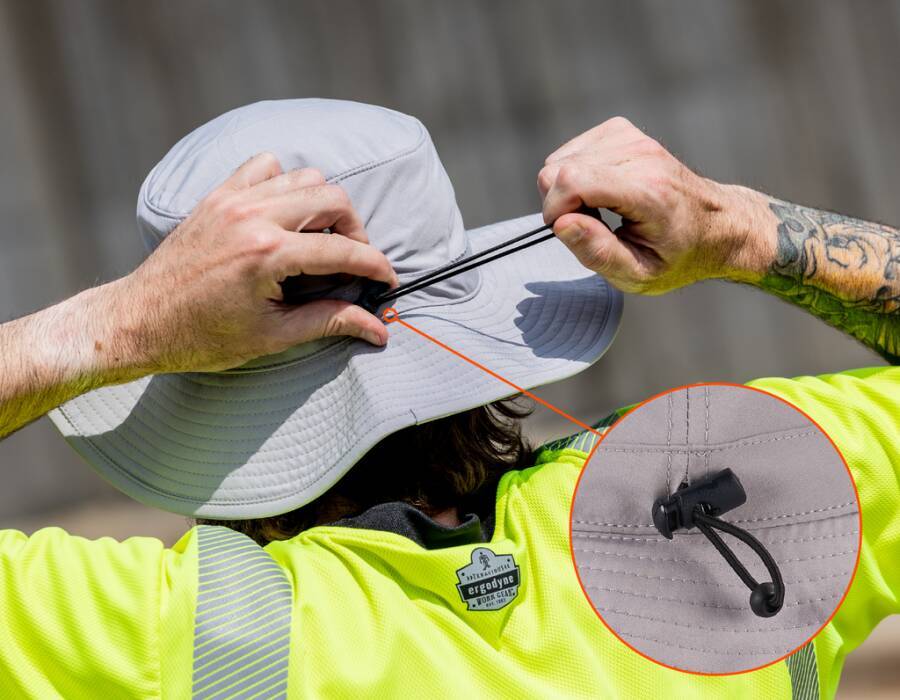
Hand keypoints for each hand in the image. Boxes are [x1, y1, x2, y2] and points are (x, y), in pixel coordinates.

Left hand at [117, 153, 397, 372]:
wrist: (139, 322)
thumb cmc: (201, 337)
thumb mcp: (273, 336)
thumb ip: (330, 322)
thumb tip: (378, 329)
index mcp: (267, 254)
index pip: (343, 249)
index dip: (375, 266)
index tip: (387, 280)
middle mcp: (252, 217)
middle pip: (332, 198)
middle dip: (355, 230)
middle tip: (353, 262)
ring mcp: (232, 201)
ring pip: (304, 177)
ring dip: (323, 206)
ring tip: (321, 240)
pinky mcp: (217, 197)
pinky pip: (265, 167)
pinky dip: (285, 184)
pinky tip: (286, 215)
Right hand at [538, 117, 773, 293]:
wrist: (715, 225)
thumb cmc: (676, 255)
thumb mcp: (639, 274)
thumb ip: (598, 252)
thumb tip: (561, 223)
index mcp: (647, 191)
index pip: (573, 180)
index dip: (555, 210)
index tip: (569, 233)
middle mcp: (640, 155)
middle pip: (558, 169)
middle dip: (560, 204)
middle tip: (591, 226)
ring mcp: (631, 137)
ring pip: (559, 160)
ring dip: (567, 190)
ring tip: (598, 210)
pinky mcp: (621, 130)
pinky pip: (570, 151)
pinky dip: (575, 175)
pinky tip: (599, 192)